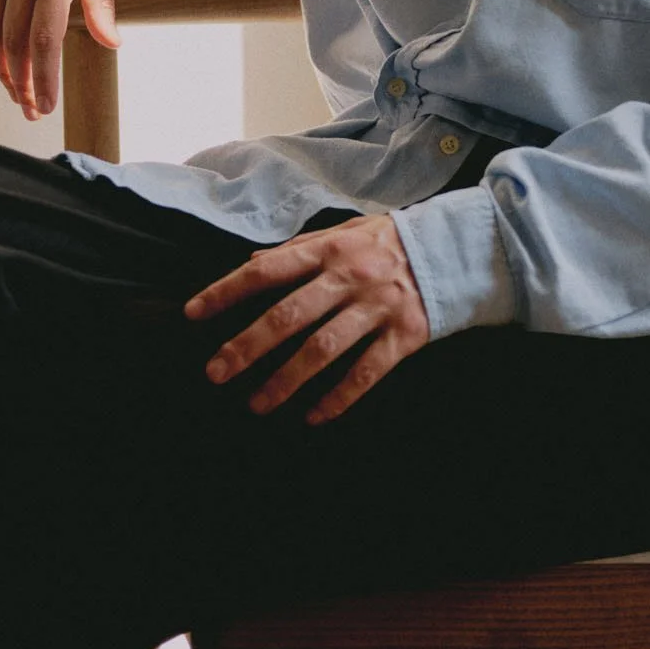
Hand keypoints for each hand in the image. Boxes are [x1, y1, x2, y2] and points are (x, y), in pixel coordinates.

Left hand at [186, 215, 430, 422]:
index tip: (193, 314)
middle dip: (247, 347)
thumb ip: (298, 250)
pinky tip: (313, 417)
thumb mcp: (344, 231)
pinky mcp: (404, 336)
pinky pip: (366, 373)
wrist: (456, 249)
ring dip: (285, 381)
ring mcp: (377, 308)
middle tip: (215, 373)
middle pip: (288, 316)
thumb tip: (251, 263)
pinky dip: (338, 397)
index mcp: (329, 249)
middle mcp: (349, 278)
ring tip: (256, 405)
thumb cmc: (388, 243)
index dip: (227, 291)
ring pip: (322, 350)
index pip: (267, 271)